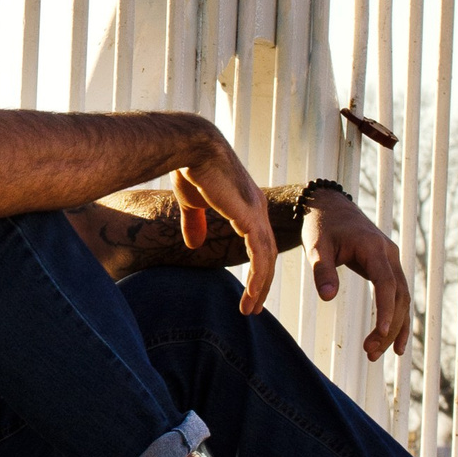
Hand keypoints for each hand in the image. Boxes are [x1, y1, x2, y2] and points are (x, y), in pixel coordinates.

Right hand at [172, 129, 274, 316]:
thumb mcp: (192, 202)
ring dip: (261, 286)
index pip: (258, 242)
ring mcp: (256, 213)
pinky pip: (260, 254)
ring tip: (251, 309)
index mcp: (247, 206)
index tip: (249, 289)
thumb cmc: (191, 168)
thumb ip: (195, 223)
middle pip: (267, 253)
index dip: (256, 266)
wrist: (191, 147)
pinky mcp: (249, 216)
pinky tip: (253, 293)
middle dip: (262, 282)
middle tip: (254, 307)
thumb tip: (194, 244)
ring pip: (266, 258)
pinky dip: (259, 276)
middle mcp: (258, 210)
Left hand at [303, 187, 408, 360]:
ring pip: (402, 299)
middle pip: (398, 296)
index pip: (385, 282)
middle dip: (388, 327)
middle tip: (370, 353)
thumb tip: (328, 298)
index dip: (385, 309)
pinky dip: (398, 319)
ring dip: (393, 328)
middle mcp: (389, 254)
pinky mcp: (389, 268)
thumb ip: (322, 270)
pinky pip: (399, 297)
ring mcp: (392, 261)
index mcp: (373, 247)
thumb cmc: (321, 227)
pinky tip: (393, 343)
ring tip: (377, 353)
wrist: (331, 208)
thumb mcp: (316, 246)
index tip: (380, 333)